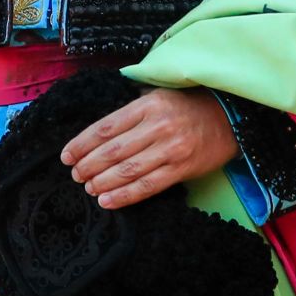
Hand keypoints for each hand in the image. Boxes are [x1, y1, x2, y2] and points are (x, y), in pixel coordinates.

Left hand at [60, 87, 237, 209]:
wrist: (228, 118)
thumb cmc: (186, 106)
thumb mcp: (156, 95)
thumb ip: (129, 110)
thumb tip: (97, 130)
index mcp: (147, 105)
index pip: (105, 127)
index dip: (82, 143)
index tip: (67, 155)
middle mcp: (157, 126)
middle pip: (113, 150)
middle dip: (88, 165)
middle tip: (75, 175)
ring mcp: (170, 149)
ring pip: (127, 170)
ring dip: (102, 182)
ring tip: (88, 188)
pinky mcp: (181, 169)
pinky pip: (148, 186)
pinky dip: (124, 196)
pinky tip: (107, 201)